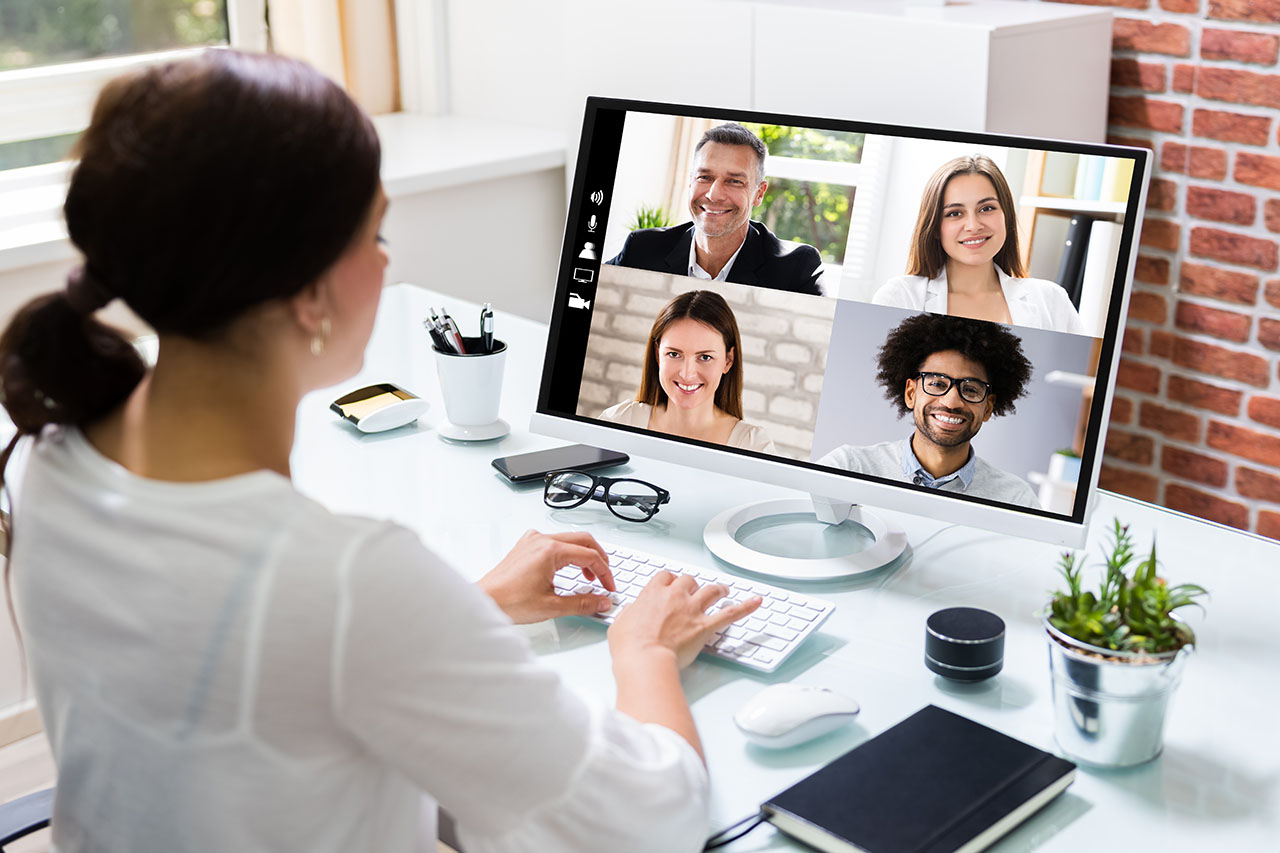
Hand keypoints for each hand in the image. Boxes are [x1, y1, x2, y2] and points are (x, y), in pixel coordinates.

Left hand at [478, 530, 614, 624]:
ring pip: (569, 539)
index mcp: (550, 550)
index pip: (590, 556)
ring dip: (583, 555)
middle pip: (584, 540)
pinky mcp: (526, 546)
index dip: (605, 573)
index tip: (609, 587)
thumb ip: (583, 603)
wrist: (485, 600)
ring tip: (588, 577)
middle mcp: (542, 540)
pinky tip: (566, 569)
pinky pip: (554, 541)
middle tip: (605, 578)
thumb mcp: (552, 606)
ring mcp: (533, 540)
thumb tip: (602, 601)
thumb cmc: (509, 601)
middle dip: (599, 559)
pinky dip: (567, 553)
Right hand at [608, 571, 762, 669]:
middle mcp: (675, 596)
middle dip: (692, 584)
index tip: (670, 585)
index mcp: (652, 593)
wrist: (644, 659)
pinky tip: (757, 602)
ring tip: (722, 590)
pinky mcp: (705, 626)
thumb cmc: (630, 646)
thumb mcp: (620, 624)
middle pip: (688, 580)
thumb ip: (630, 614)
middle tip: (694, 590)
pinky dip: (746, 607)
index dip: (669, 580)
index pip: (665, 577)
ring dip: (718, 589)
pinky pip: (731, 613)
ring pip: (710, 590)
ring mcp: (692, 610)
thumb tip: (632, 613)